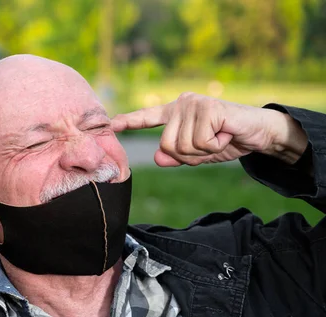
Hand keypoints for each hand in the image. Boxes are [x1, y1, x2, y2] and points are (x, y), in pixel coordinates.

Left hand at [111, 92, 306, 166]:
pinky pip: (199, 143)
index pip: (148, 117)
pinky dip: (215, 146)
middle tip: (210, 144)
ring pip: (182, 146)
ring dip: (204, 151)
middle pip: (166, 146)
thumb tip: (157, 158)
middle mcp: (181, 104)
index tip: (111, 124)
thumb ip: (176, 156)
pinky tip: (225, 133)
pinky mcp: (208, 109)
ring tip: (219, 137)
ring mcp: (194, 104)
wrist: (258, 133)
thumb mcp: (197, 154)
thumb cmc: (226, 140)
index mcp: (175, 113)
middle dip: (189, 155)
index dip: (129, 121)